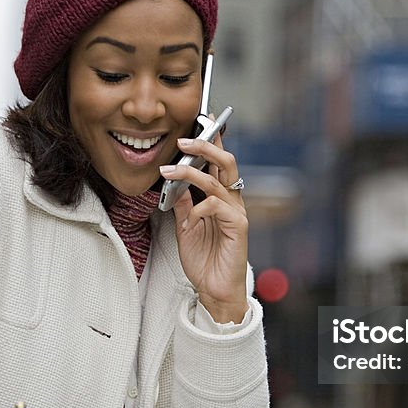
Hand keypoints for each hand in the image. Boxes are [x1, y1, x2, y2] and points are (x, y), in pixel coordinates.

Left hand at [159, 132, 248, 323]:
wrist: (214, 290)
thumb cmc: (204, 259)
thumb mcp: (186, 226)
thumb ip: (183, 202)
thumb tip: (173, 180)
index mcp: (221, 196)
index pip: (218, 161)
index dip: (213, 139)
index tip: (202, 118)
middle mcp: (232, 200)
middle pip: (225, 162)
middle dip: (205, 145)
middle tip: (183, 140)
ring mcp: (236, 212)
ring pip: (219, 179)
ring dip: (191, 172)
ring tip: (169, 171)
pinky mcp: (238, 227)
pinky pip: (218, 206)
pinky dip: (199, 207)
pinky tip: (188, 218)